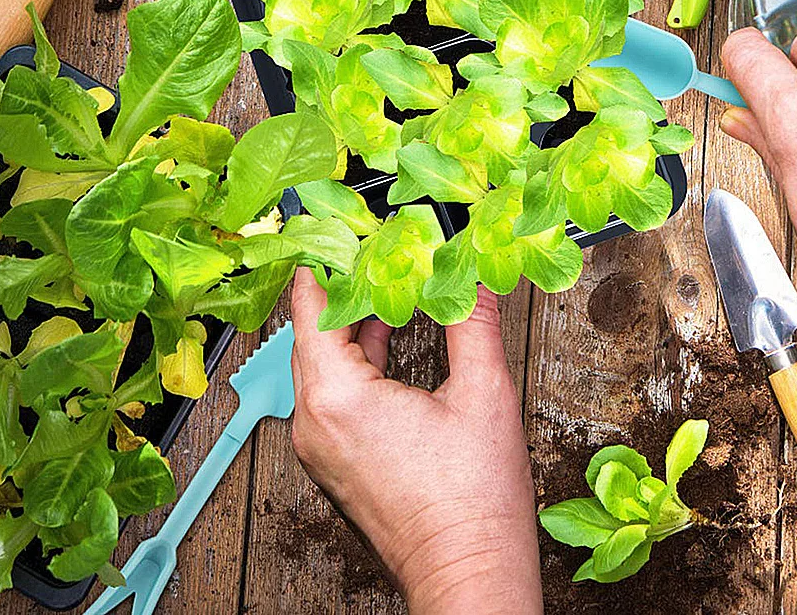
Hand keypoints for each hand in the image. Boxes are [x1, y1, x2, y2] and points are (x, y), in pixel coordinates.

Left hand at [289, 269, 541, 613]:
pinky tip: (393, 330)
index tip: (344, 223)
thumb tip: (474, 270)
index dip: (329, 258)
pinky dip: (359, 354)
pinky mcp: (337, 458)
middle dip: (349, 282)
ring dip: (357, 318)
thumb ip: (473, 317)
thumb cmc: (472, 503)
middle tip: (379, 241)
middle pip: (316, 329)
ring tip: (391, 276)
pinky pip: (335, 389)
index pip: (312, 305)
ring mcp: (322, 444)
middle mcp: (316, 422)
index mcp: (338, 398)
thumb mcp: (484, 390)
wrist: (469, 572)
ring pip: (325, 359)